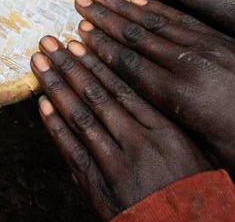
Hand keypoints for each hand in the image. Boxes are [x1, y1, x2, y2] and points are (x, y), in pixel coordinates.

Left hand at [31, 34, 210, 217]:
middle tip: (49, 41)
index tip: (81, 39)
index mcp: (166, 130)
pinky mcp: (100, 187)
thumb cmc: (194, 194)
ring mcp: (117, 166)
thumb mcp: (194, 151)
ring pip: (81, 117)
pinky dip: (56, 126)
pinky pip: (72, 150)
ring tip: (39, 63)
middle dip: (70, 65)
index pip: (125, 86)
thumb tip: (146, 89)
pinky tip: (43, 104)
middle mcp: (140, 143)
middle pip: (97, 94)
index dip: (98, 61)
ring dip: (57, 87)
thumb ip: (168, 122)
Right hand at [72, 0, 234, 186]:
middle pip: (137, 35)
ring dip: (125, 3)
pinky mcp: (225, 38)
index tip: (77, 34)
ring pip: (157, 18)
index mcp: (181, 97)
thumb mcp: (207, 153)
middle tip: (79, 1)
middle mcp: (190, 65)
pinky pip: (185, 14)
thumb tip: (144, 125)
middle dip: (104, 18)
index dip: (99, 48)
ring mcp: (209, 46)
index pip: (129, 66)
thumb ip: (172, 132)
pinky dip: (159, 3)